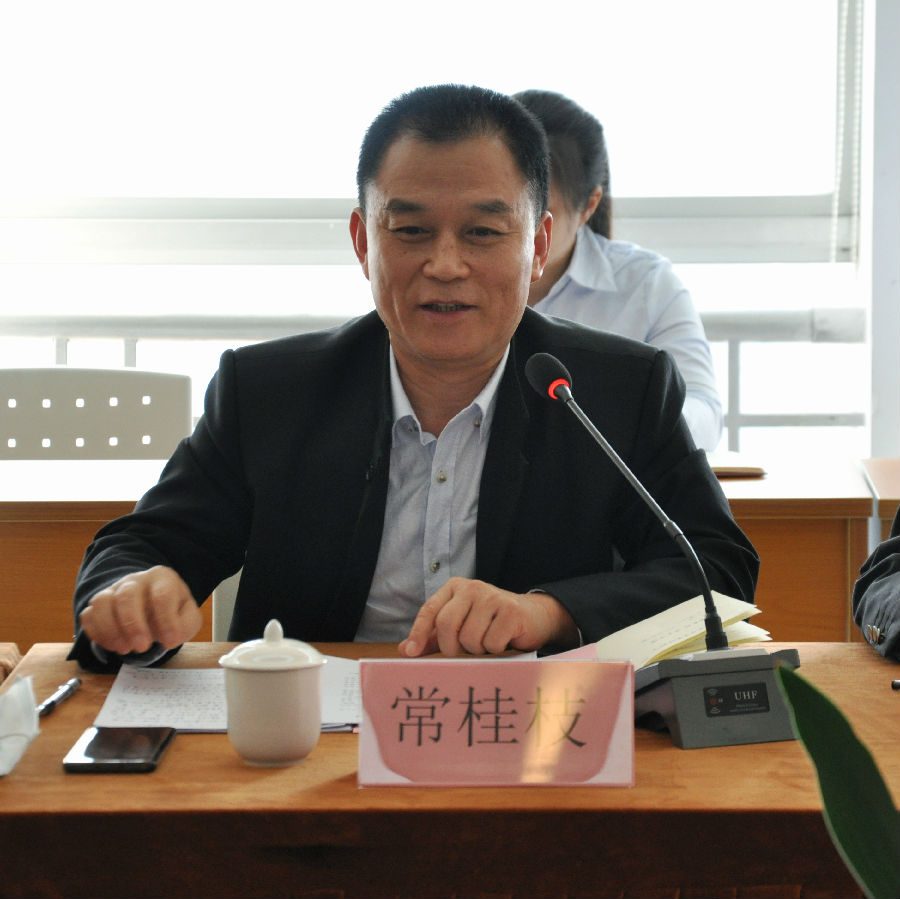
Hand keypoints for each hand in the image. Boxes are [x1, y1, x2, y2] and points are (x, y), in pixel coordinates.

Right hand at [79, 566, 202, 656]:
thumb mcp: (188, 616)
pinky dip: (96, 634)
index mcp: (162, 578)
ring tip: (124, 649)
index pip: (162, 594)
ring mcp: (113, 590)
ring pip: (101, 602)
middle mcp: (136, 580)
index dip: (166, 621)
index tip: (169, 643)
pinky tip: (113, 646)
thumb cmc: (172, 610)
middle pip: (127, 595)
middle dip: (133, 624)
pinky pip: (88, 615)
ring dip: (110, 630)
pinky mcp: (98, 605)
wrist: (152, 604)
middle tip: (142, 647)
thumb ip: (186, 624)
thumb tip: (170, 638)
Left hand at [399, 577, 577, 656]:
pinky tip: (503, 640)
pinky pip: (491, 643)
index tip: (411, 653)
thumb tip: (405, 650)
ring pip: (469, 638)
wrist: (533, 616)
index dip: (419, 633)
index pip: (430, 610)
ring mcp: (493, 597)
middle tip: (462, 653)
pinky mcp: (511, 612)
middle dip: (451, 647)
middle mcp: (473, 587)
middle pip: (446, 624)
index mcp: (455, 587)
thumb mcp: (460, 625)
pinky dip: (495, 650)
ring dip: (476, 650)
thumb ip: (433, 636)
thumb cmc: (490, 623)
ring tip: (487, 642)